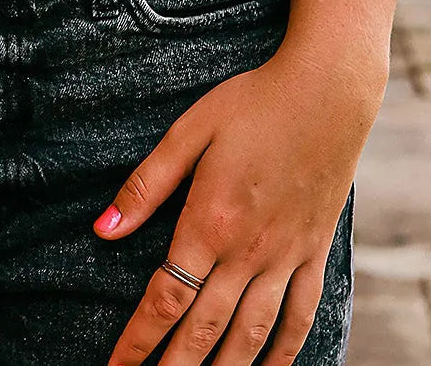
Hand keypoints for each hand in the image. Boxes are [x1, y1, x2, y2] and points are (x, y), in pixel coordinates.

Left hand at [92, 45, 385, 364]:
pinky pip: (301, 317)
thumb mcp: (189, 131)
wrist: (327, 91)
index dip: (138, 341)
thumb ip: (147, 185)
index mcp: (210, 222)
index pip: (166, 299)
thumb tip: (103, 229)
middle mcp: (248, 251)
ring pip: (252, 336)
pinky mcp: (315, 251)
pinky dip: (285, 354)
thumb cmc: (252, 103)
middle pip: (204, 330)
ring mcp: (287, 256)